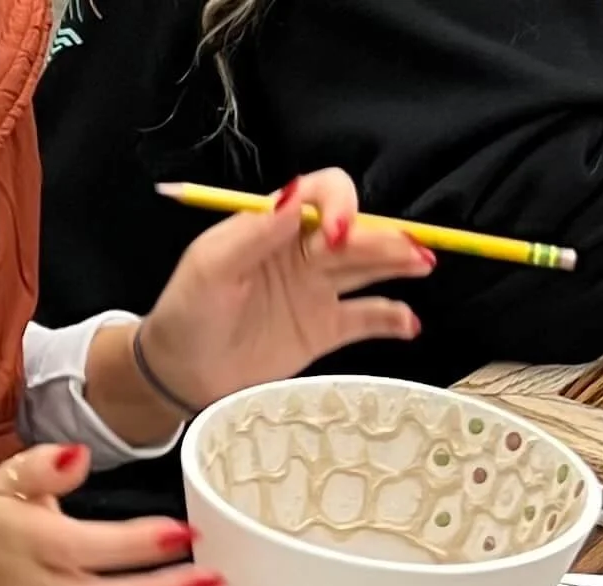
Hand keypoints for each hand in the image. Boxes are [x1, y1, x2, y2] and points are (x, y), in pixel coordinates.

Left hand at [137, 168, 431, 411]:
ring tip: (423, 264)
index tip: (336, 234)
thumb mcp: (209, 266)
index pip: (322, 194)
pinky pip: (366, 319)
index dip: (338, 206)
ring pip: (368, 268)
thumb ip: (252, 232)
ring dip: (398, 262)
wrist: (180, 374)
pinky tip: (410, 322)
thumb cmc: (186, 314)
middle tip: (406, 251)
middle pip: (355, 232)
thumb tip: (295, 200)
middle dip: (383, 236)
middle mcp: (302, 253)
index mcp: (274, 226)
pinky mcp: (322, 331)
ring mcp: (316, 292)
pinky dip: (392, 319)